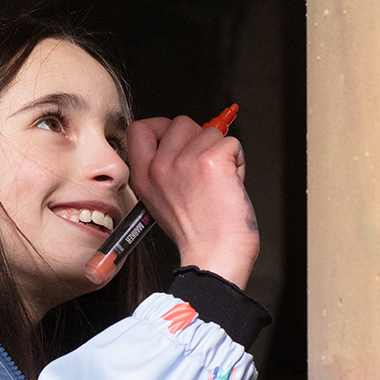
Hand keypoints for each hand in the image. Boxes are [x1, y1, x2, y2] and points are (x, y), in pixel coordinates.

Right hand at [127, 115, 258, 291]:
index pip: (140, 128)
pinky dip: (238, 161)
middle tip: (206, 171)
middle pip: (180, 122)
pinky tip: (231, 184)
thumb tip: (189, 141)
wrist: (216, 257)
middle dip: (199, 139)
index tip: (178, 141)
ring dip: (222, 152)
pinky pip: (232, 143)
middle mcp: (160, 167)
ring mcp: (185, 162)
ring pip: (210, 131)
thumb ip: (168, 169)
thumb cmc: (199, 236)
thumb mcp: (164, 201)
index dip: (162, 127)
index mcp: (145, 177)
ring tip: (220, 182)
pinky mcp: (212, 160)